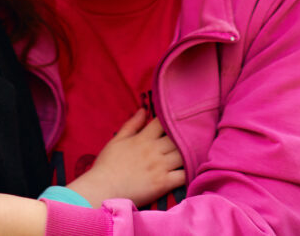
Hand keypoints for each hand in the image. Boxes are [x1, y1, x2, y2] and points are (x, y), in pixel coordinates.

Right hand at [67, 108, 184, 206]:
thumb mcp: (117, 140)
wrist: (102, 189)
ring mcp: (160, 167)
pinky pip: (184, 175)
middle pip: (178, 137)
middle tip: (194, 135)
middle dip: (186, 135)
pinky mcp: (164, 183)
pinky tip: (194, 169)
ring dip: (191, 152)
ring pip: (184, 154)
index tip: (179, 120)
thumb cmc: (107, 165)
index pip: (163, 122)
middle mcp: (154, 150)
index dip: (172, 119)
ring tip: (197, 151)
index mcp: (143, 138)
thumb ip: (132, 125)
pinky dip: (191, 171)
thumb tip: (143, 110)